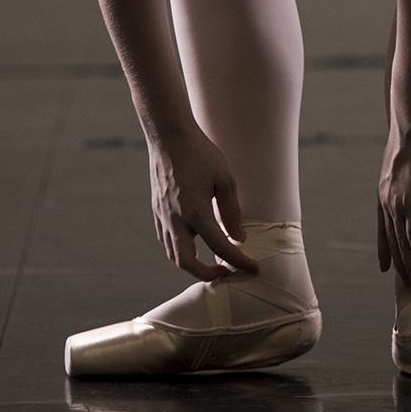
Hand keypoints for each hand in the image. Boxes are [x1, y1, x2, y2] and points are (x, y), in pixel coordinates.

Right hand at [149, 129, 257, 280]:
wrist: (169, 137)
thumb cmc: (200, 154)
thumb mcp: (225, 179)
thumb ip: (232, 212)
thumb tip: (239, 238)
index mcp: (195, 212)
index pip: (220, 247)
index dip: (238, 261)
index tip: (252, 267)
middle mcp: (175, 219)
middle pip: (186, 263)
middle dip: (207, 274)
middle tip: (227, 272)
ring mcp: (163, 216)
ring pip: (173, 254)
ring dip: (192, 264)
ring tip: (212, 261)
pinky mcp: (157, 211)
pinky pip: (166, 239)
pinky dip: (180, 249)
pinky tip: (194, 243)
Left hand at [377, 128, 410, 285]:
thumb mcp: (402, 161)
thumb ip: (405, 175)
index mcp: (383, 195)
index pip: (382, 229)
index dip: (384, 250)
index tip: (384, 267)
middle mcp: (387, 203)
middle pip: (393, 241)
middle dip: (399, 264)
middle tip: (407, 283)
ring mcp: (399, 204)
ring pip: (402, 242)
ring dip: (410, 264)